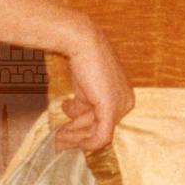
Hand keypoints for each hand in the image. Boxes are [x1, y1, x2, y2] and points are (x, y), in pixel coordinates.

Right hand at [50, 25, 134, 151]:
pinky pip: (101, 136)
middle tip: (58, 139)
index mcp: (124, 97)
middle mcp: (127, 103)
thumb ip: (83, 104)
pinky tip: (66, 137)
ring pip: (97, 134)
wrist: (82, 42)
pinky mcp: (111, 109)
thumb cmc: (83, 60)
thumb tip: (72, 116)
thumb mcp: (84, 88)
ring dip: (75, 137)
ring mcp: (121, 106)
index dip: (83, 129)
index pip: (104, 121)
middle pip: (100, 128)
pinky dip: (84, 142)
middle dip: (77, 135)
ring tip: (57, 137)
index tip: (65, 131)